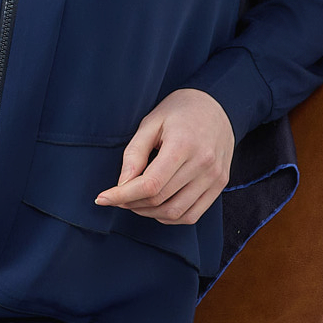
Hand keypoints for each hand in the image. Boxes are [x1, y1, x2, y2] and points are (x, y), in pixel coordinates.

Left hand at [94, 87, 234, 224]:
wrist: (218, 105)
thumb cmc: (179, 111)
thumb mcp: (150, 123)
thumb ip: (134, 153)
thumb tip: (122, 184)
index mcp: (184, 144)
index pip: (150, 184)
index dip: (122, 196)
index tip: (102, 199)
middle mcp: (203, 164)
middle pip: (160, 199)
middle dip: (131, 203)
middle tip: (117, 196)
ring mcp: (215, 177)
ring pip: (175, 212)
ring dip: (148, 213)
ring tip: (134, 201)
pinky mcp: (220, 184)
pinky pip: (191, 215)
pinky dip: (169, 216)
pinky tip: (156, 206)